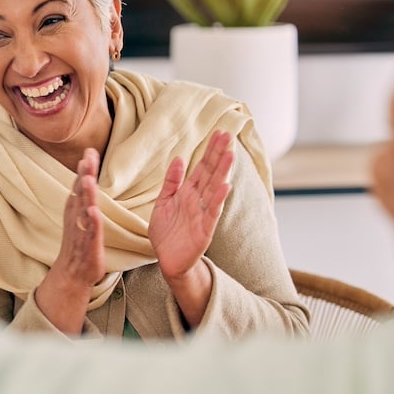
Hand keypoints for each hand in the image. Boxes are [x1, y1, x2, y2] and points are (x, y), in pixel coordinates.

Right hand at [35, 148, 104, 333]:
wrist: (73, 273)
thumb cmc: (80, 242)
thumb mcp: (81, 214)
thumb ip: (84, 195)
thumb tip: (86, 174)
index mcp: (76, 208)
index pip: (80, 184)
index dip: (85, 168)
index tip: (90, 150)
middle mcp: (76, 217)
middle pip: (80, 192)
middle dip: (84, 174)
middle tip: (87, 157)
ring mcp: (80, 231)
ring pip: (83, 210)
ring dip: (85, 195)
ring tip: (88, 179)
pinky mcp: (87, 246)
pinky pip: (89, 232)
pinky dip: (91, 222)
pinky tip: (93, 212)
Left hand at [149, 130, 233, 282]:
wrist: (166, 260)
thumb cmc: (166, 233)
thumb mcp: (163, 202)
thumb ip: (171, 182)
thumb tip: (179, 158)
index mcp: (187, 192)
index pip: (201, 167)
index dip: (209, 150)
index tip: (218, 133)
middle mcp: (197, 200)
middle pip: (210, 173)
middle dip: (218, 154)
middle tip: (228, 135)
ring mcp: (202, 214)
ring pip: (215, 189)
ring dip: (222, 172)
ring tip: (230, 154)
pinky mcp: (204, 230)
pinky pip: (212, 213)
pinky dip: (218, 200)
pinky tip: (225, 186)